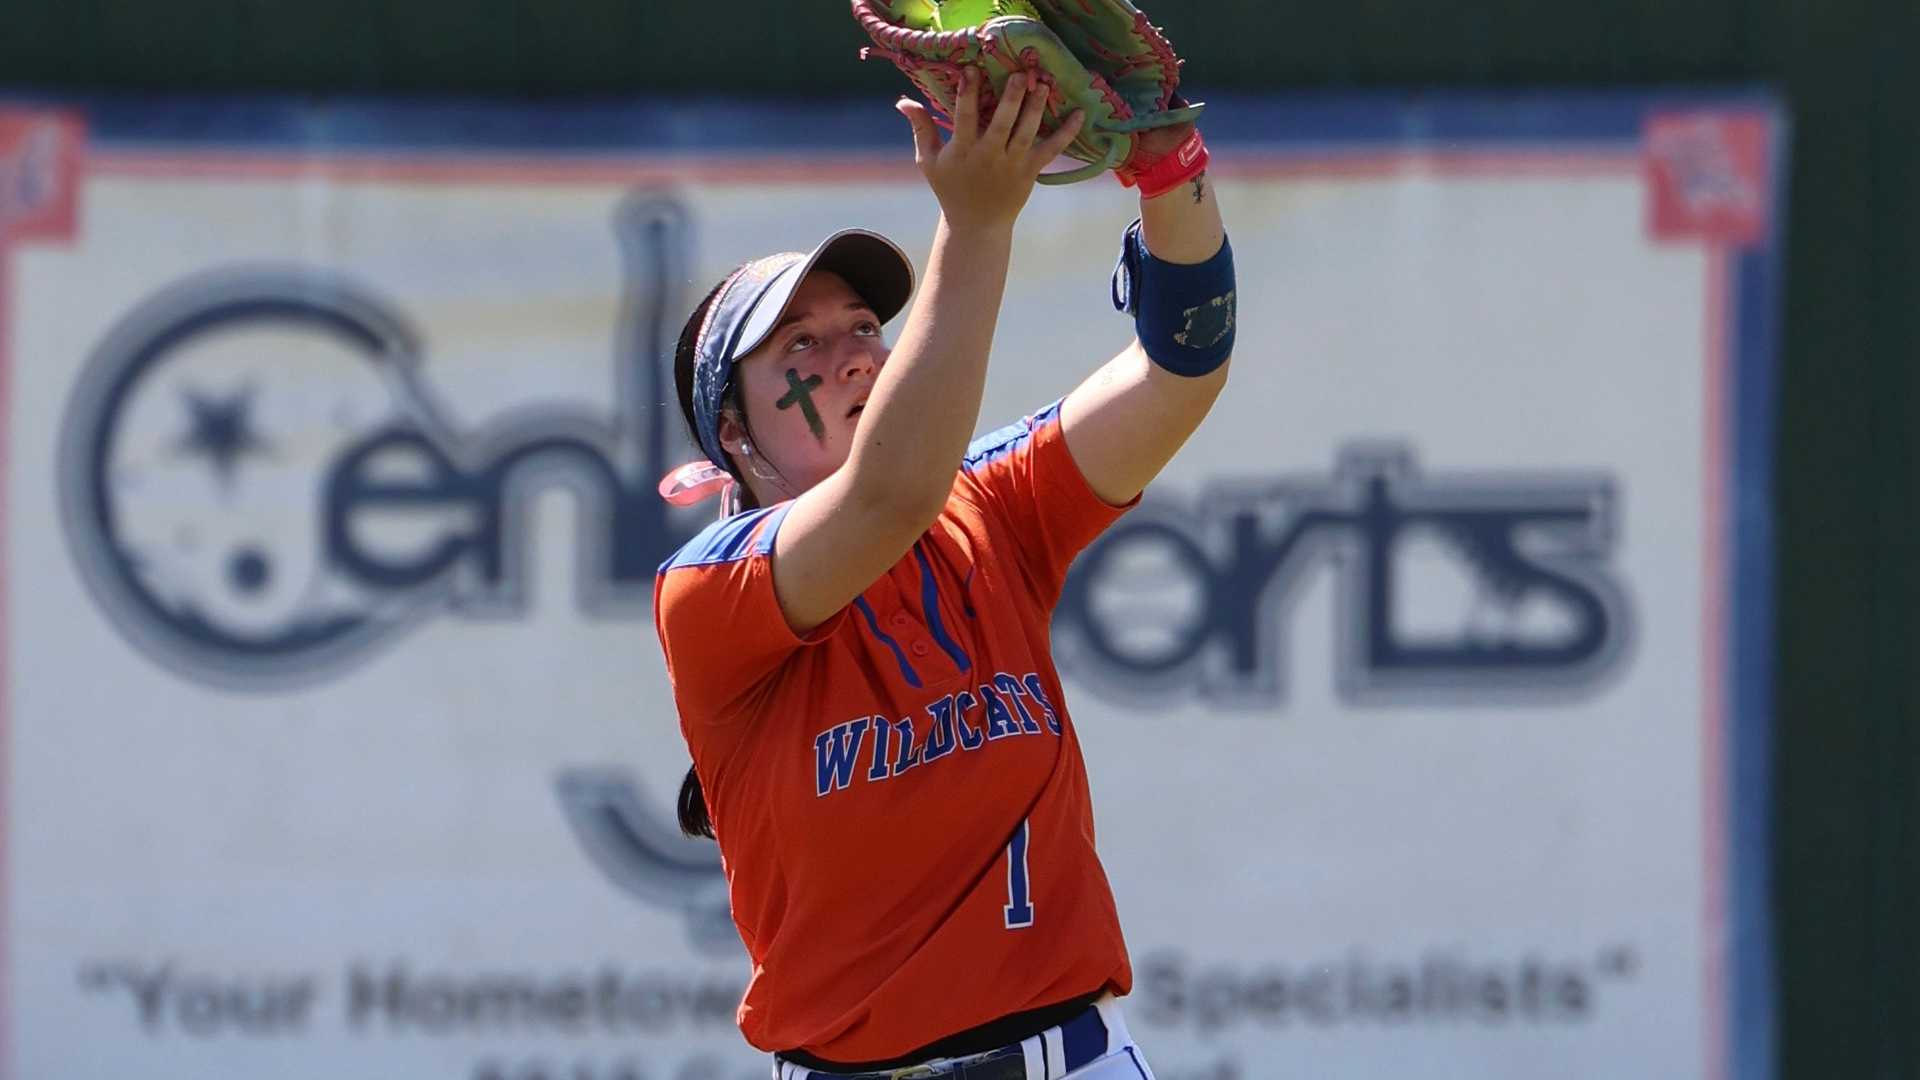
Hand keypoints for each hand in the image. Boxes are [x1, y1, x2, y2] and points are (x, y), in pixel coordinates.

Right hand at [897, 68, 1084, 230]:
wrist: (976, 226)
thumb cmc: (951, 188)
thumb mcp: (929, 161)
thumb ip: (920, 128)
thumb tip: (902, 100)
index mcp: (963, 150)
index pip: (963, 118)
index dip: (967, 95)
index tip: (971, 71)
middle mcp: (989, 156)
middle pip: (1001, 124)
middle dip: (1010, 100)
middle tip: (1019, 75)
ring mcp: (1012, 164)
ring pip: (1027, 133)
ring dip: (1036, 108)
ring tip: (1044, 84)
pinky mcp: (1030, 172)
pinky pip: (1052, 150)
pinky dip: (1067, 134)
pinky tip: (1080, 114)